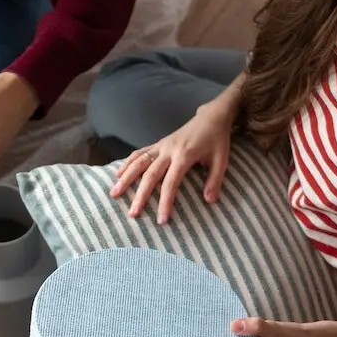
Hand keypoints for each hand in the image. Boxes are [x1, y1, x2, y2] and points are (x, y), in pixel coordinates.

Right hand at [110, 100, 236, 224]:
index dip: (165, 202)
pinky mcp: (158, 143)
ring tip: (114, 193)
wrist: (211, 117)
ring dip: (126, 177)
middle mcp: (169, 150)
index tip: (161, 219)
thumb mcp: (222, 160)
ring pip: (139, 162)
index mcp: (184, 155)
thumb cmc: (217, 140)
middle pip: (150, 175)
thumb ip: (215, 180)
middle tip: (132, 213)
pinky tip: (118, 174)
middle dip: (140, 195)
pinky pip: (139, 153)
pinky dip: (127, 163)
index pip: (171, 182)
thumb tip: (209, 200)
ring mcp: (161, 146)